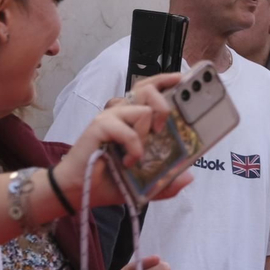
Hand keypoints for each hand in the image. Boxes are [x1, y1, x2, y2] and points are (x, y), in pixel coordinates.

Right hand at [54, 73, 194, 209]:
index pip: (148, 90)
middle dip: (163, 104)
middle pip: (146, 88)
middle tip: (162, 129)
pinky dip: (134, 148)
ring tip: (138, 155)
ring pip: (142, 110)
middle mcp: (121, 113)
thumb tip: (188, 177)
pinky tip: (128, 161)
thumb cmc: (110, 181)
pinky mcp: (99, 126)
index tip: (181, 79)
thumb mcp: (147, 183)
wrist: (80, 190)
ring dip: (146, 134)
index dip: (164, 81)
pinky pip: (128, 130)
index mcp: (132, 118)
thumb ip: (168, 182)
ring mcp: (110, 118)